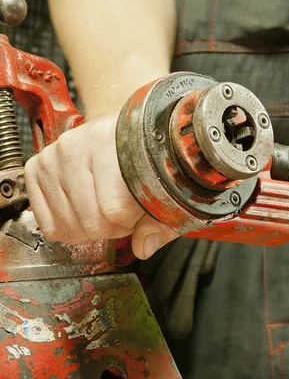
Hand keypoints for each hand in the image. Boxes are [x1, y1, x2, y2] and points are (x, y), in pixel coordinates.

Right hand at [25, 116, 177, 258]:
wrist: (122, 131)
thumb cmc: (141, 156)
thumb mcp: (161, 181)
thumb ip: (160, 218)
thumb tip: (145, 247)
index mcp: (112, 142)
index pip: (116, 208)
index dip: (130, 223)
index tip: (137, 214)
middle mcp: (77, 145)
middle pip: (90, 220)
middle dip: (111, 229)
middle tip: (122, 216)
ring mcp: (53, 156)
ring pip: (68, 225)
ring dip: (90, 230)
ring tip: (105, 211)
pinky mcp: (36, 169)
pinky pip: (48, 224)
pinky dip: (68, 230)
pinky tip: (84, 213)